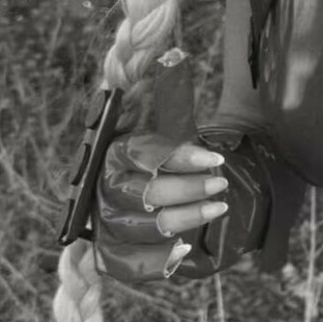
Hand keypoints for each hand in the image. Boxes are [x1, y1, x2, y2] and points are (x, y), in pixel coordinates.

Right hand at [93, 52, 229, 282]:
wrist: (166, 186)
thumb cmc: (169, 151)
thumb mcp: (171, 119)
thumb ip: (170, 90)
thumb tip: (173, 56)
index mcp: (112, 152)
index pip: (138, 154)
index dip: (175, 156)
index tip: (213, 158)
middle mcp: (102, 189)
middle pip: (138, 194)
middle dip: (183, 190)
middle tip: (220, 184)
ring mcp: (107, 224)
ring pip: (140, 227)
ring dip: (182, 219)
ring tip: (218, 207)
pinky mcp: (115, 254)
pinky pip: (131, 265)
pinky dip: (159, 260)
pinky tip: (187, 248)